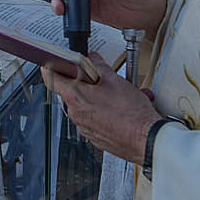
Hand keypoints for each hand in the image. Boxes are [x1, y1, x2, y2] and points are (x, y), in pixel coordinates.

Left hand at [43, 53, 162, 163]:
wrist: (147, 140)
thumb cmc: (131, 114)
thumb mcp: (115, 80)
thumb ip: (99, 66)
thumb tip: (93, 59)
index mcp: (75, 98)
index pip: (52, 79)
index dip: (52, 67)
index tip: (55, 62)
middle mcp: (77, 115)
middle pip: (74, 91)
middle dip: (89, 83)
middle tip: (103, 78)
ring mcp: (86, 128)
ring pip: (89, 105)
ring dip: (103, 97)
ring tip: (123, 95)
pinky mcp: (97, 137)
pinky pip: (98, 119)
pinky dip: (109, 111)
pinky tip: (126, 108)